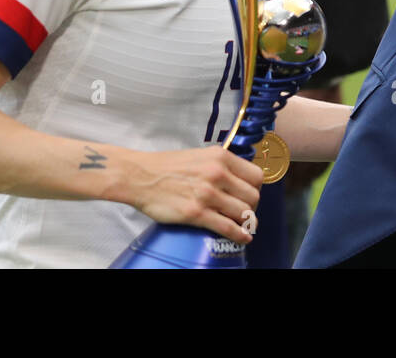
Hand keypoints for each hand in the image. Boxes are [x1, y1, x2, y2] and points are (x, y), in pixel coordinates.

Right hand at [129, 146, 264, 244]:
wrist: (139, 176)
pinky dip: (239, 235)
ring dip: (247, 223)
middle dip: (253, 207)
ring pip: (243, 212)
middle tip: (245, 213)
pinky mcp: (196, 213)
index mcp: (220, 157)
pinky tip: (243, 238)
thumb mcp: (200, 156)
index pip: (256, 176)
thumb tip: (237, 179)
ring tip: (245, 227)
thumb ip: (220, 165)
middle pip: (253, 196)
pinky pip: (227, 227)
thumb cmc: (167, 167)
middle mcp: (217, 173)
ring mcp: (207, 194)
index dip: (256, 188)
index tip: (250, 196)